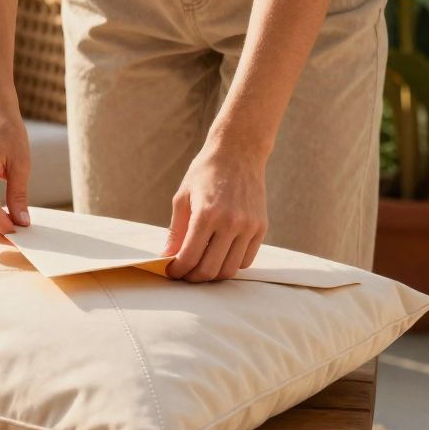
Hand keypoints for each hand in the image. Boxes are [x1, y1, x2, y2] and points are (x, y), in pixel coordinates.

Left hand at [163, 142, 268, 281]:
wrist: (239, 152)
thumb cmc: (206, 172)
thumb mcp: (183, 197)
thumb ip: (176, 230)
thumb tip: (167, 256)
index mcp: (206, 214)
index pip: (190, 257)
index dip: (178, 270)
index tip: (172, 271)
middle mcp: (230, 223)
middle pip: (210, 269)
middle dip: (193, 277)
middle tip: (185, 274)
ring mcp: (248, 226)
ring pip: (230, 269)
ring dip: (213, 275)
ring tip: (201, 267)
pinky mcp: (261, 227)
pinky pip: (246, 260)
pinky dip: (231, 264)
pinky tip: (220, 256)